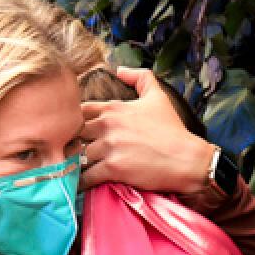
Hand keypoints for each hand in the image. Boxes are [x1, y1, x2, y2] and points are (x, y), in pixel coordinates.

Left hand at [79, 66, 215, 192]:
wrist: (186, 158)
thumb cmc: (171, 129)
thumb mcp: (158, 97)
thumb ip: (141, 78)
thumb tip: (120, 70)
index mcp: (113, 108)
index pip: (79, 111)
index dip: (74, 122)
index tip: (74, 133)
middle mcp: (108, 125)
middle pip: (73, 134)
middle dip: (69, 144)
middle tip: (68, 154)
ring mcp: (109, 147)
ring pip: (77, 156)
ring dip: (73, 164)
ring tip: (70, 171)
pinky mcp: (112, 168)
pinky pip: (86, 177)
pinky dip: (80, 182)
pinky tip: (78, 185)